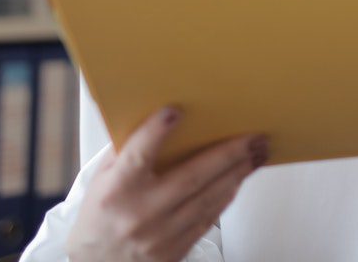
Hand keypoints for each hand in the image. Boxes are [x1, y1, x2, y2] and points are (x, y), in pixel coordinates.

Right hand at [66, 106, 268, 261]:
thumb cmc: (101, 218)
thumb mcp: (101, 181)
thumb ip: (126, 153)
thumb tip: (158, 119)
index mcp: (116, 191)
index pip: (137, 156)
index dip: (155, 132)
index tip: (174, 110)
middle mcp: (140, 214)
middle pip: (192, 177)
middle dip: (229, 154)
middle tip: (253, 137)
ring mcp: (160, 236)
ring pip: (208, 199)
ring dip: (237, 174)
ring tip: (257, 154)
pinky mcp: (174, 251)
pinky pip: (208, 219)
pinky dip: (226, 196)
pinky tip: (238, 180)